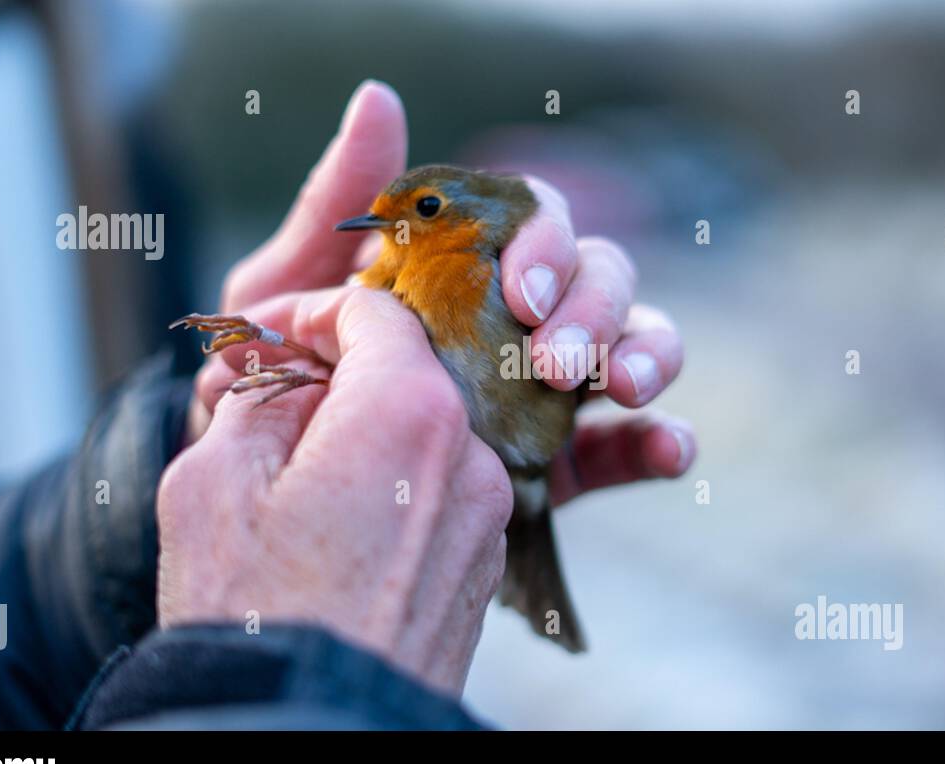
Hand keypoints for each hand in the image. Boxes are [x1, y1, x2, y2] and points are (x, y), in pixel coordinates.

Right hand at [157, 286, 511, 694]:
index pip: (375, 312)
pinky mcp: (485, 566)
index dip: (312, 312)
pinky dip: (397, 484)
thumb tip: (281, 380)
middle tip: (270, 400)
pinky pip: (443, 493)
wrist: (308, 734)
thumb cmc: (252, 618)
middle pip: (407, 373)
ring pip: (426, 435)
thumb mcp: (213, 485)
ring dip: (366, 432)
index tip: (268, 336)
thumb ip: (257, 401)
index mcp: (409, 414)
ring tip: (294, 471)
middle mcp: (471, 457)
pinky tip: (337, 517)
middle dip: (338, 374)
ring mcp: (487, 516)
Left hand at [186, 80, 695, 504]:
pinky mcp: (562, 458)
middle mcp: (522, 316)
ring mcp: (549, 386)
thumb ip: (339, 198)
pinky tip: (671, 454)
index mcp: (471, 265)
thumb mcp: (292, 285)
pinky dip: (660, 442)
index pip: (537, 226)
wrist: (272, 482)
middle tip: (553, 361)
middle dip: (593, 308)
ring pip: (635, 342)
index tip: (517, 290)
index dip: (545, 244)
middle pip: (599, 277)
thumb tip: (381, 100)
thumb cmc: (283, 371)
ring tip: (623, 389)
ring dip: (645, 353)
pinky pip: (628, 445)